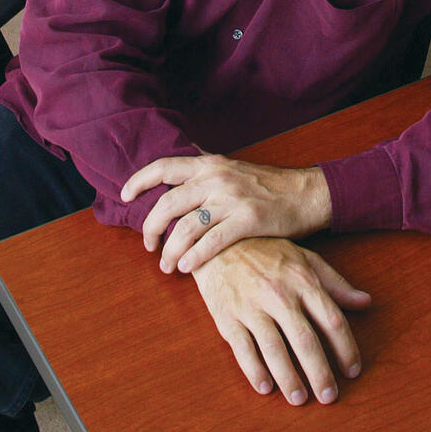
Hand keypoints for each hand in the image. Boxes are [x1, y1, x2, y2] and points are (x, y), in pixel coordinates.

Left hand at [121, 153, 331, 272]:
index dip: (139, 181)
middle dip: (151, 228)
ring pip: (186, 227)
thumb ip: (205, 175)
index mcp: (210, 164)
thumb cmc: (267, 187)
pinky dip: (194, 257)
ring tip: (167, 266)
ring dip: (170, 251)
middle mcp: (217, 178)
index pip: (164, 166)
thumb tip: (174, 181)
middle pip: (168, 203)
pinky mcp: (247, 220)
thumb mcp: (233, 170)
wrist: (305, 193)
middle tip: (149, 245)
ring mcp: (232, 199)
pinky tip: (187, 268)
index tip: (125, 196)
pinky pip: (211, 242)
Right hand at [192, 238, 369, 404]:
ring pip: (274, 349)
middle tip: (329, 397)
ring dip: (289, 378)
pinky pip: (243, 349)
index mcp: (302, 280)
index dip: (346, 348)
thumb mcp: (304, 258)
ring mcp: (251, 306)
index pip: (332, 320)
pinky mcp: (227, 317)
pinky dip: (254, 371)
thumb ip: (335, 283)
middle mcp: (279, 294)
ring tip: (300, 399)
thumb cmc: (267, 251)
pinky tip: (265, 388)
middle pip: (305, 340)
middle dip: (320, 373)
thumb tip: (366, 302)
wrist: (219, 241)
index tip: (353, 370)